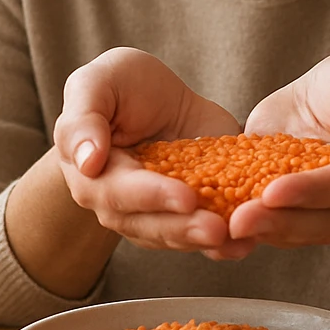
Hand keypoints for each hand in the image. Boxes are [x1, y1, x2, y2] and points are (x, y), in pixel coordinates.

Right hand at [54, 47, 241, 252]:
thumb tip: (86, 163)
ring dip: (204, 241)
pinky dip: (223, 245)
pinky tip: (246, 245)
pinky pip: (199, 237)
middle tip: (217, 228)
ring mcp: (153, 214)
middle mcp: (119, 204)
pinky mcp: (185, 215)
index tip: (186, 197)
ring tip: (235, 239)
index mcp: (91, 175)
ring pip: (174, 237)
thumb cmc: (119, 85)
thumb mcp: (95, 84)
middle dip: (183, 227)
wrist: (157, 96)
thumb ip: (83, 119)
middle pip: (148, 224)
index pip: (118, 192)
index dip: (151, 196)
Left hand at [232, 48, 329, 246]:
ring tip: (232, 224)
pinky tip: (224, 226)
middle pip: (326, 219)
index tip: (277, 192)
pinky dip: (255, 231)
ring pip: (302, 231)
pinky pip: (281, 231)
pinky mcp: (299, 213)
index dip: (315, 190)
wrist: (327, 95)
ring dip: (266, 230)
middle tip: (242, 217)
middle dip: (283, 218)